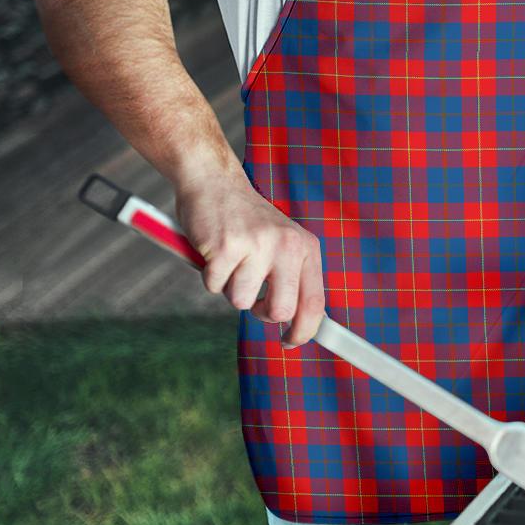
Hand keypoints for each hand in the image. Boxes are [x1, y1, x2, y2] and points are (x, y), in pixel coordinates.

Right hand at [175, 172, 324, 347]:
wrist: (214, 182)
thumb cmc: (247, 221)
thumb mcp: (282, 244)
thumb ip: (293, 279)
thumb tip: (300, 325)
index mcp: (306, 247)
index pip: (315, 303)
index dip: (304, 331)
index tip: (291, 342)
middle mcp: (287, 245)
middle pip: (281, 311)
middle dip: (262, 313)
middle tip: (252, 297)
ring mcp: (257, 245)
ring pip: (241, 301)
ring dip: (230, 288)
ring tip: (231, 260)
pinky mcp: (226, 246)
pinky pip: (214, 286)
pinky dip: (209, 275)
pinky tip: (214, 251)